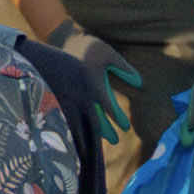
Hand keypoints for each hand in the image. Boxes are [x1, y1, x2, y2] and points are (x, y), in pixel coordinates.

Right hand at [50, 21, 142, 142]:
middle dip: (106, 132)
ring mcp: (71, 101)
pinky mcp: (61, 102)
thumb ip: (124, 68)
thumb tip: (139, 82)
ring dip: (89, 136)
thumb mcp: (108, 53)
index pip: (110, 107)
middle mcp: (84, 97)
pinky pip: (70, 121)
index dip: (118, 118)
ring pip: (82, 124)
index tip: (125, 127)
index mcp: (96, 86)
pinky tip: (78, 139)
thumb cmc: (84, 49)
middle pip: (96, 120)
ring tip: (98, 145)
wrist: (54, 48)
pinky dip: (75, 131)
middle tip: (115, 141)